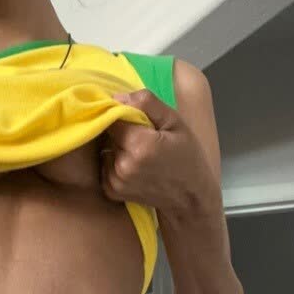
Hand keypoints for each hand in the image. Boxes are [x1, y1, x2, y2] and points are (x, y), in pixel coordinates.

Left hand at [100, 90, 212, 216]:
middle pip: (108, 133)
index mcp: (140, 145)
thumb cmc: (188, 156)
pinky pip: (104, 165)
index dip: (123, 113)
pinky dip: (114, 162)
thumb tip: (117, 96)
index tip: (137, 118)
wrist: (189, 197)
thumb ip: (147, 103)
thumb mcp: (175, 122)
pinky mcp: (111, 191)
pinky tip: (134, 165)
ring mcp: (115, 181)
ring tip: (140, 151)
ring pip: (105, 148)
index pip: (113, 116)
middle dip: (121, 130)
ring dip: (117, 146)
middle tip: (143, 135)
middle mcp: (123, 165)